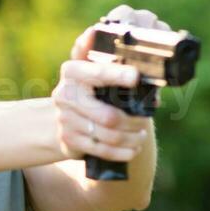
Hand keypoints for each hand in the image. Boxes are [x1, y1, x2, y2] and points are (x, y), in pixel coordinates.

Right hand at [53, 5, 165, 161]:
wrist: (67, 116)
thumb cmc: (92, 90)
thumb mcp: (97, 71)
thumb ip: (111, 60)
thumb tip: (136, 58)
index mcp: (72, 71)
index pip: (97, 74)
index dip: (116, 75)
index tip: (135, 77)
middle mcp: (64, 94)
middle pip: (107, 115)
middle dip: (133, 121)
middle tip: (145, 122)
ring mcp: (64, 118)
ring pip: (108, 135)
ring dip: (131, 138)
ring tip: (141, 136)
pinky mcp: (68, 139)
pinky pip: (102, 149)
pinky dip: (122, 152)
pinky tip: (133, 149)